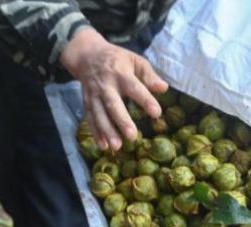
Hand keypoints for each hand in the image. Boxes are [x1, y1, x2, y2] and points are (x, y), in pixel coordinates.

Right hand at [60, 27, 167, 150]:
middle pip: (113, 103)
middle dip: (122, 120)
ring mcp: (94, 94)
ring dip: (107, 131)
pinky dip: (96, 133)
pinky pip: (90, 118)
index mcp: (120, 72)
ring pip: (99, 114)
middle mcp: (106, 84)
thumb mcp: (134, 60)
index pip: (134, 87)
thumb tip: (164, 87)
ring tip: (117, 147)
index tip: (157, 113)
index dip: (145, 100)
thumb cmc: (117, 60)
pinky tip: (103, 147)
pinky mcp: (87, 102)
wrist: (87, 54)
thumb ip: (148, 75)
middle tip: (132, 136)